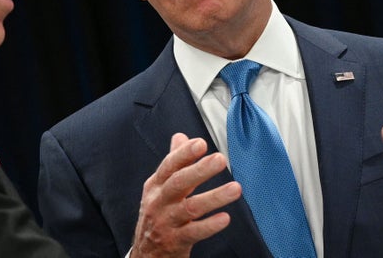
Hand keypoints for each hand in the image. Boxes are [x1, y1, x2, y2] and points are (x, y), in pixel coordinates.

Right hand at [130, 133, 241, 257]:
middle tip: (220, 159)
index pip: (169, 166)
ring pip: (190, 208)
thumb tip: (181, 136)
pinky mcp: (175, 242)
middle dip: (199, 170)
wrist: (146, 253)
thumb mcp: (159, 188)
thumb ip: (173, 162)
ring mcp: (166, 222)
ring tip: (236, 188)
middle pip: (178, 183)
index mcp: (155, 186)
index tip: (201, 143)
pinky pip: (194, 232)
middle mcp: (159, 202)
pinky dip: (210, 225)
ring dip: (214, 197)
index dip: (184, 154)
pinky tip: (225, 218)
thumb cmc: (157, 215)